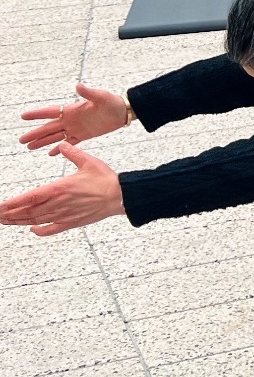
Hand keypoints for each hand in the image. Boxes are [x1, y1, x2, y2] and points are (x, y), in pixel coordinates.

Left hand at [0, 145, 124, 235]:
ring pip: (35, 220)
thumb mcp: (88, 161)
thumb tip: (62, 146)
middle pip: (27, 211)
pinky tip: (32, 229)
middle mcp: (57, 203)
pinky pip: (50, 230)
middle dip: (10, 214)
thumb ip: (72, 153)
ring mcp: (63, 215)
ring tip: (7, 221)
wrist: (119, 195)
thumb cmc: (105, 179)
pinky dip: (39, 231)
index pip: (28, 197)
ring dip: (19, 222)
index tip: (0, 206)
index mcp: (58, 188)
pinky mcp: (71, 222)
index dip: (12, 203)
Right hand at [20, 85, 130, 150]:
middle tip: (21, 140)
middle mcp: (71, 119)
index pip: (50, 112)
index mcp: (72, 110)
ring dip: (43, 142)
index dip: (37, 114)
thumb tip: (78, 85)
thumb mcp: (101, 96)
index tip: (23, 116)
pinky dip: (60, 149)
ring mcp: (76, 128)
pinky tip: (50, 154)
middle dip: (35, 133)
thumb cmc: (112, 102)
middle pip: (49, 127)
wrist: (123, 112)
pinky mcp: (84, 135)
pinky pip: (69, 143)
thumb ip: (89, 92)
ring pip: (55, 136)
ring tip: (29, 147)